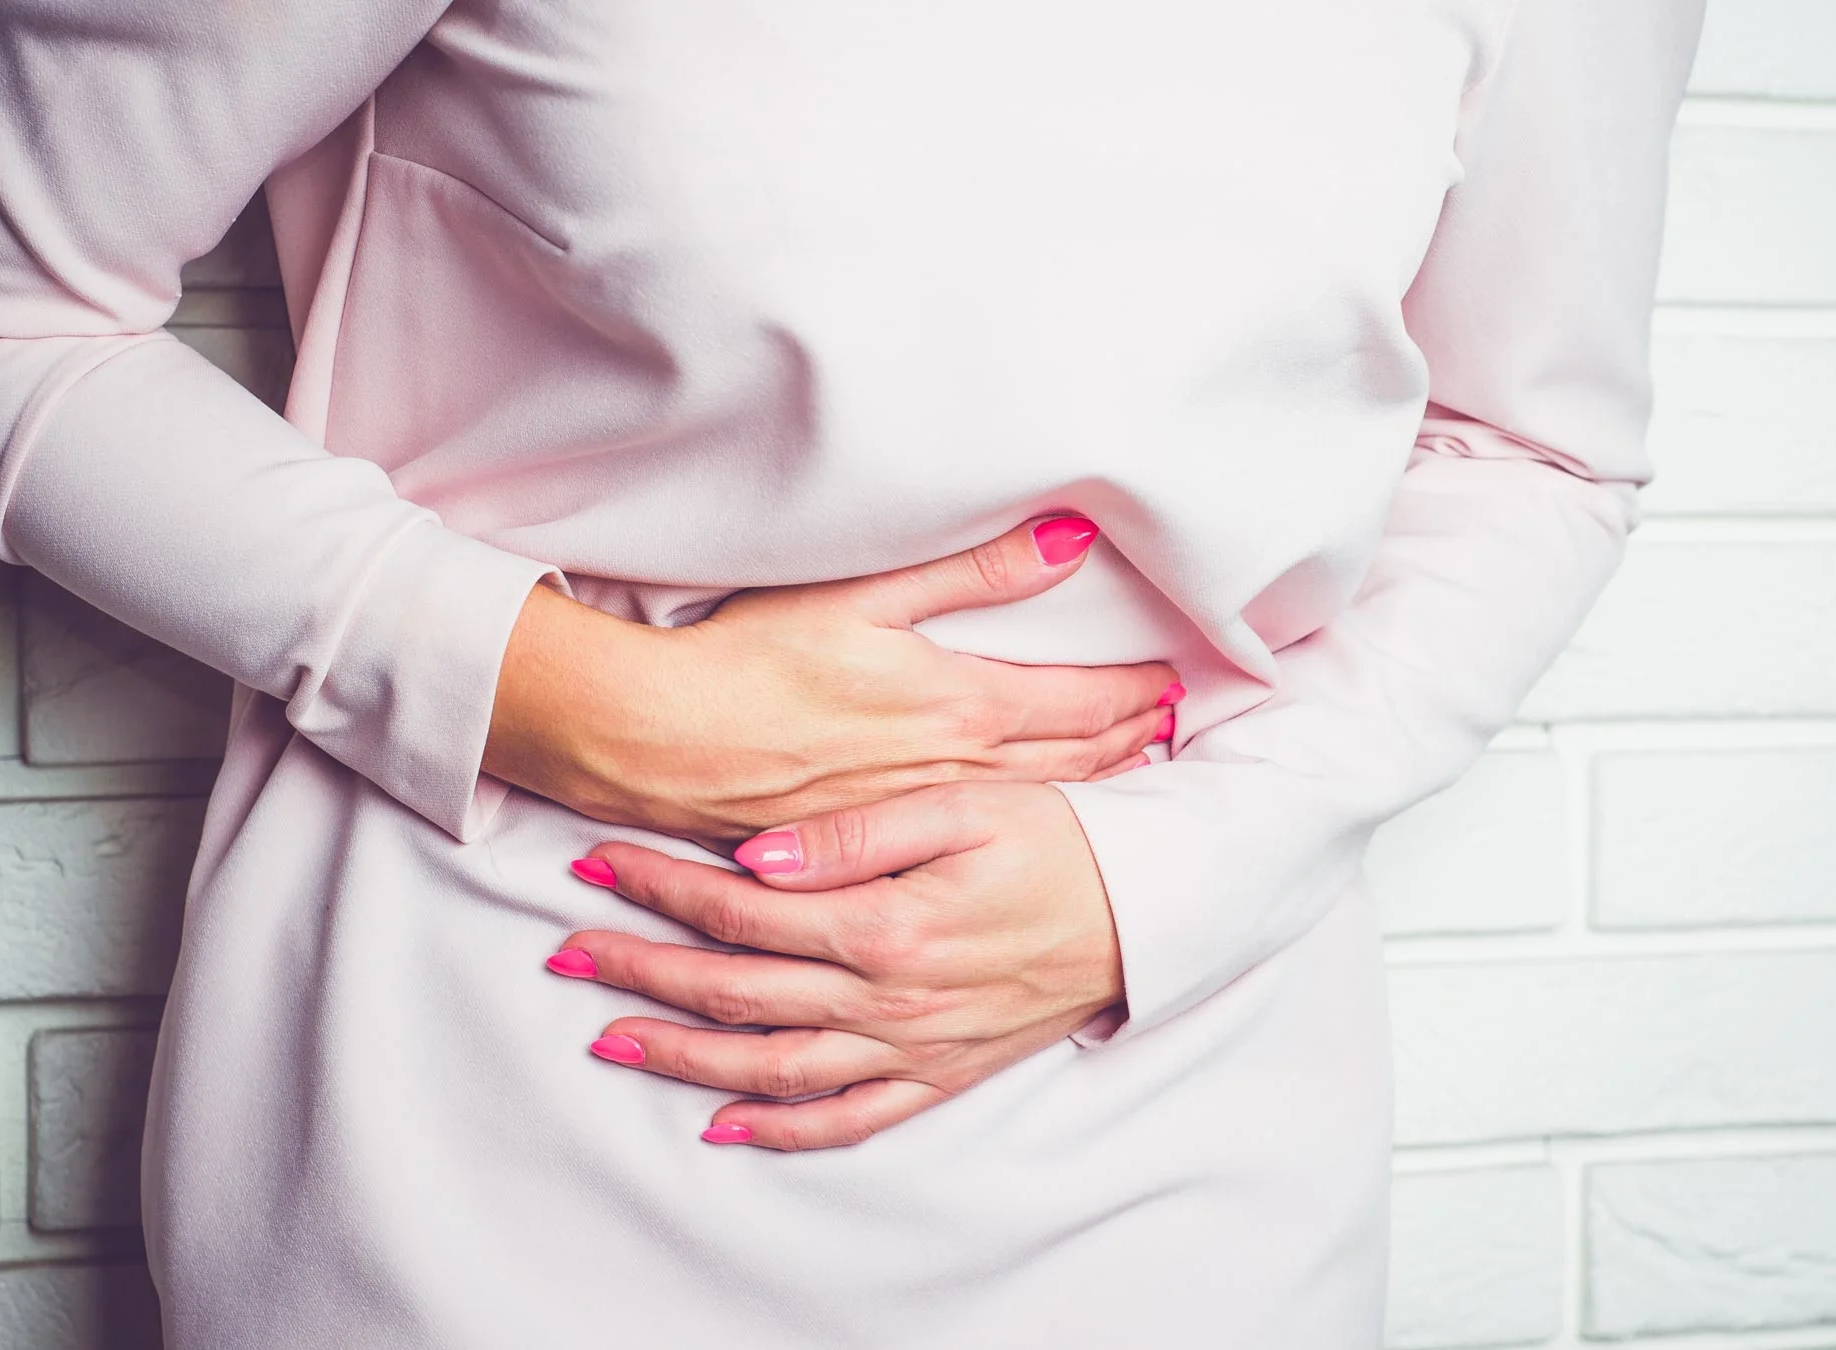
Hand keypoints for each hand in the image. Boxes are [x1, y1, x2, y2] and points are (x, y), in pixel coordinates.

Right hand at [484, 517, 1179, 845]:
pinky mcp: (875, 847)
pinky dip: (1024, 825)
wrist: (660, 743)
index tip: (1175, 685)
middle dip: (1127, 742)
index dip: (1135, 694)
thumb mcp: (865, 597)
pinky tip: (1031, 827)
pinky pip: (976, 839)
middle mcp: (954, 775)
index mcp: (962, 709)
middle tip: (1169, 729)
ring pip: (1032, 806)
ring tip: (1127, 772)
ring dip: (1089, 787)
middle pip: (1071, 763)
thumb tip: (1070, 539)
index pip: (1083, 705)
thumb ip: (974, 571)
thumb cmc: (752, 660)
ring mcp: (917, 819)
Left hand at [548, 781, 1123, 1148]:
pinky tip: (727, 1125)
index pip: (740, 909)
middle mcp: (887, 1000)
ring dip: (682, 1057)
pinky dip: (781, 1129)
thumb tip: (754, 855)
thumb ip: (856, 833)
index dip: (660, 886)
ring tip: (609, 1038)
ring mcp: (912, 1047)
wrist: (1149, 909)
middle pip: (735, 992)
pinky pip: (847, 1118)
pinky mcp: (941, 1073)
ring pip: (770, 1067)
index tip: (599, 864)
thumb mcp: (966, 804)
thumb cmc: (1062, 838)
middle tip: (567, 949)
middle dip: (641, 969)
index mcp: (884, 925)